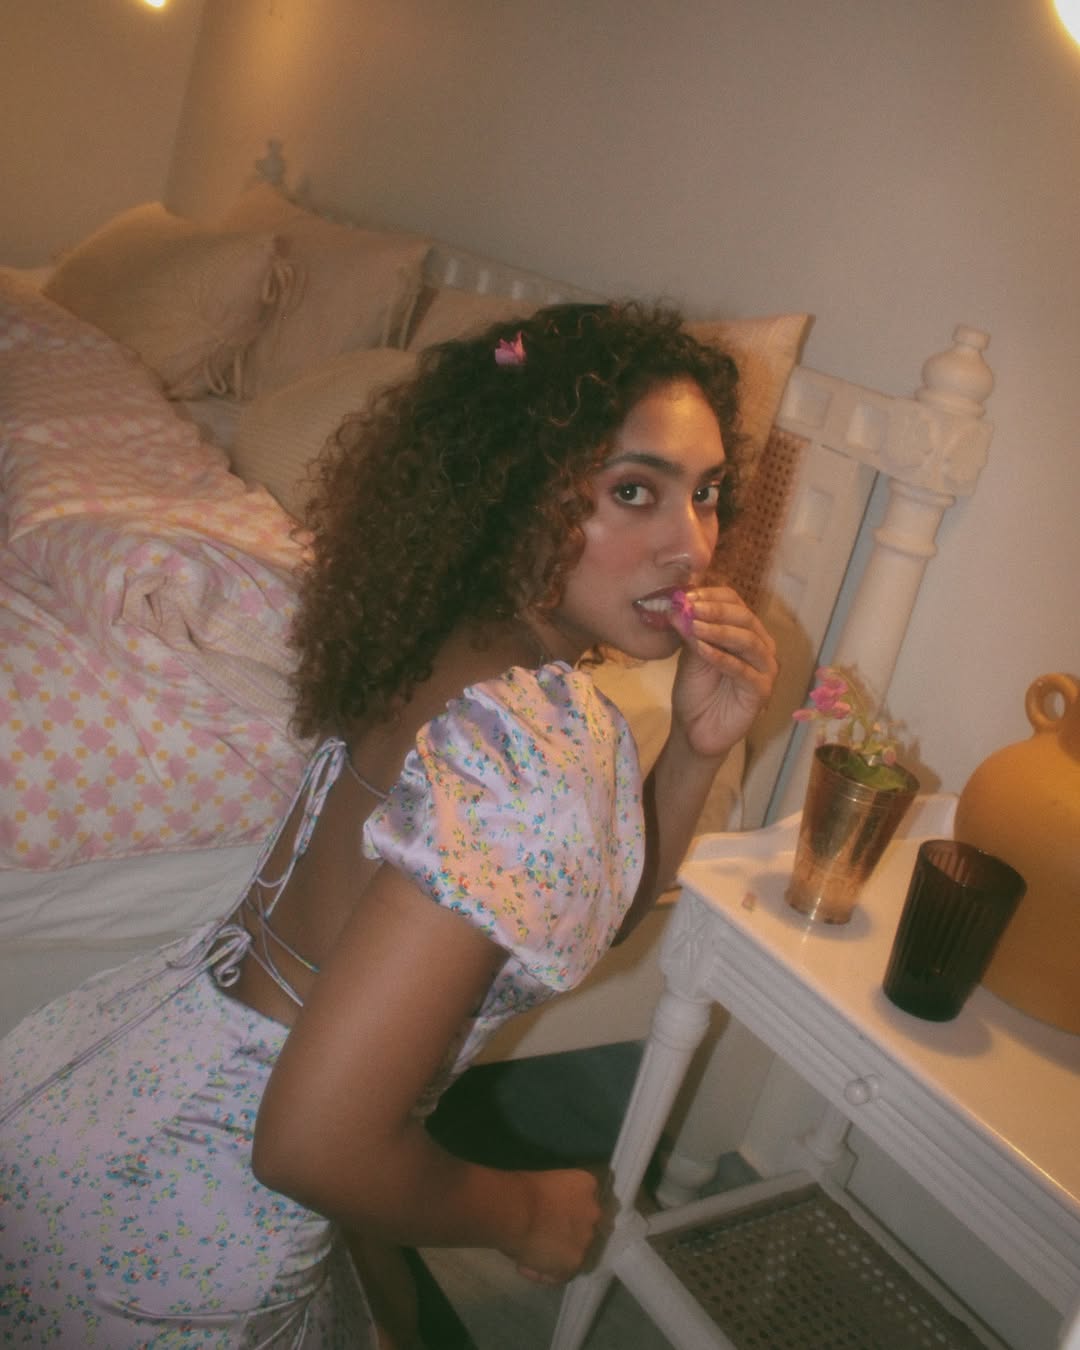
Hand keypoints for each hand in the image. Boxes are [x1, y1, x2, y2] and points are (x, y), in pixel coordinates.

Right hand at [506, 1167, 604, 1284]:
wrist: (516, 1211)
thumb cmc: (522, 1188)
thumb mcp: (546, 1181)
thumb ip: (556, 1195)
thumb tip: (547, 1209)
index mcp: (587, 1184)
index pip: (584, 1198)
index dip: (569, 1208)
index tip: (553, 1213)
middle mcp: (593, 1212)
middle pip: (584, 1225)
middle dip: (568, 1231)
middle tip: (543, 1234)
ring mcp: (586, 1239)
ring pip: (574, 1251)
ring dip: (557, 1254)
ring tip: (529, 1255)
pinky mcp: (575, 1262)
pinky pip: (560, 1272)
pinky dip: (545, 1273)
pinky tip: (524, 1266)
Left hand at [670, 586, 777, 758]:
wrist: (695, 728)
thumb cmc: (695, 689)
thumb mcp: (690, 653)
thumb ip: (690, 630)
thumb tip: (679, 604)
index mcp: (745, 630)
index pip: (736, 602)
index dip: (712, 596)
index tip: (686, 595)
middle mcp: (761, 645)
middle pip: (745, 618)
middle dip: (716, 611)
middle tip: (691, 607)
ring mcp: (765, 668)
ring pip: (748, 641)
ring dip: (719, 631)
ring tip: (694, 626)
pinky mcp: (762, 690)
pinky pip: (743, 670)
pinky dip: (721, 657)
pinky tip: (701, 649)